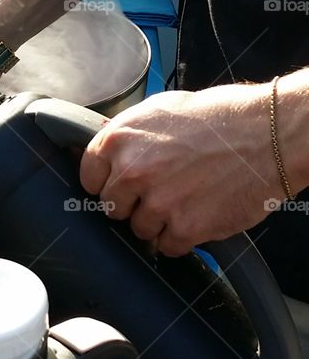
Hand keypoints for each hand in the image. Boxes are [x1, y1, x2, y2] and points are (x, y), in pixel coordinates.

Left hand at [78, 85, 282, 256]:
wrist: (268, 135)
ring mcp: (157, 203)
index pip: (89, 178)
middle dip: (133, 203)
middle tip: (162, 189)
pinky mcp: (184, 228)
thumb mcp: (160, 112)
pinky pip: (167, 246)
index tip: (123, 184)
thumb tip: (107, 159)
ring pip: (140, 230)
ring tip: (187, 198)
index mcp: (119, 139)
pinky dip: (182, 236)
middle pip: (112, 208)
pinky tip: (199, 213)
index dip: (107, 182)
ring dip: (160, 221)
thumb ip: (128, 138)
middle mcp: (132, 172)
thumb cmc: (220, 118)